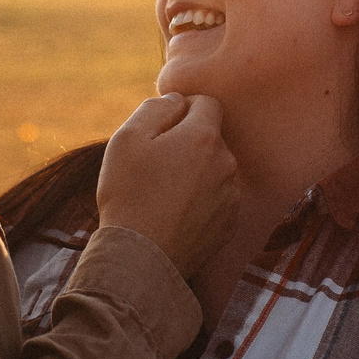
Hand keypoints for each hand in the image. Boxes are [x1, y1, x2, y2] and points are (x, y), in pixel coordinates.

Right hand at [98, 93, 237, 279]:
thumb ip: (156, 108)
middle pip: (211, 137)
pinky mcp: (229, 223)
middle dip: (188, 142)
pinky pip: (217, 198)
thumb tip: (177, 100)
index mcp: (204, 137)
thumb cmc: (129, 195)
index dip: (182, 110)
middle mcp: (227, 163)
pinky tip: (174, 214)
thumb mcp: (127, 138)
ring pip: (215, 168)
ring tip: (162, 193)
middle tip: (155, 165)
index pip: (207, 103)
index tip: (160, 131)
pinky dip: (200, 200)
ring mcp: (231, 196)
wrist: (140, 258)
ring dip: (195, 171)